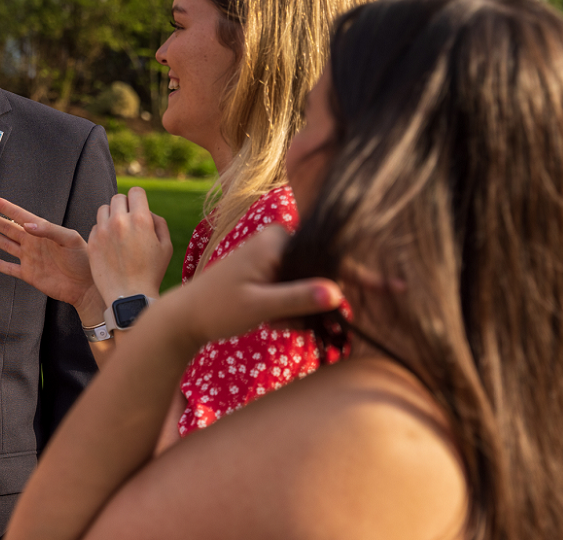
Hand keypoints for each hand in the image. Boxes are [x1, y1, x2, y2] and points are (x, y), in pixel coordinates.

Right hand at [0, 196, 100, 318]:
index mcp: (43, 232)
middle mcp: (34, 244)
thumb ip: (49, 230)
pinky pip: (10, 268)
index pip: (21, 216)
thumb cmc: (83, 260)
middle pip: (10, 230)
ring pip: (8, 246)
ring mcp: (30, 259)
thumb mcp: (70, 239)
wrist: (86, 286)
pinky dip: (0, 264)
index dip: (7, 208)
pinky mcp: (29, 275)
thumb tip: (27, 225)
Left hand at [86, 187, 171, 303]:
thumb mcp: (166, 247)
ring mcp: (103, 231)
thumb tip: (147, 212)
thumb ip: (159, 223)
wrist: (129, 296)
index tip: (139, 208)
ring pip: (104, 209)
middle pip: (118, 197)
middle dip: (125, 206)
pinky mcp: (91, 242)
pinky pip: (96, 226)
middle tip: (130, 221)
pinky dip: (103, 230)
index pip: (136, 191)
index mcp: (140, 219)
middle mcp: (119, 221)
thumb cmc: (151, 272)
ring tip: (119, 231)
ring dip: (111, 215)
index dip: (139, 198)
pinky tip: (110, 244)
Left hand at [160, 228, 343, 350]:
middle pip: (320, 271)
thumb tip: (338, 293)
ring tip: (274, 322)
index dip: (352, 274)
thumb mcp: (260, 306)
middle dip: (312, 301)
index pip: (327, 254)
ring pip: (308, 285)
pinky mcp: (269, 271)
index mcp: (277, 239)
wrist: (186, 316)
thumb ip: (298, 298)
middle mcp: (278, 240)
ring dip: (299, 309)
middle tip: (286, 321)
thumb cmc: (217, 308)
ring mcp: (273, 255)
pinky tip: (272, 321)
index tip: (376, 288)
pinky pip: (295, 289)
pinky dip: (289, 309)